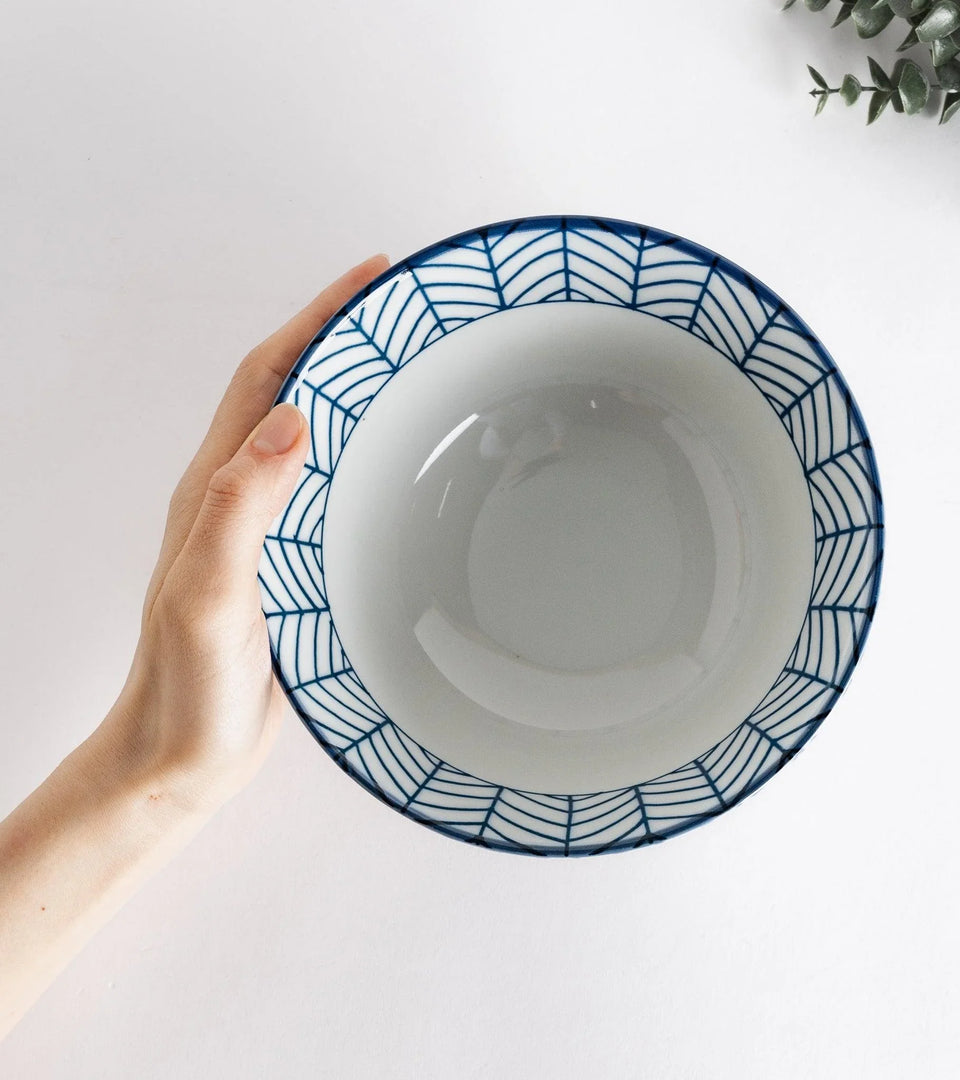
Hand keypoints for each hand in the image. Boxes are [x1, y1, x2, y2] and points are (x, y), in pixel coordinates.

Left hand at [98, 254, 389, 812]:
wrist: (183, 758)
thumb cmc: (186, 688)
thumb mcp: (206, 595)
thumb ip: (238, 509)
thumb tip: (290, 420)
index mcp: (217, 490)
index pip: (268, 377)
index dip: (317, 318)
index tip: (371, 278)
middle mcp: (242, 498)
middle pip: (295, 391)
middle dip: (347, 339)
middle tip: (409, 311)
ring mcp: (272, 532)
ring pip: (320, 439)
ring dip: (361, 394)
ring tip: (419, 371)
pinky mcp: (297, 566)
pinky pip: (337, 490)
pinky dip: (371, 458)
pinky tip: (407, 469)